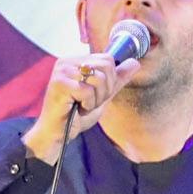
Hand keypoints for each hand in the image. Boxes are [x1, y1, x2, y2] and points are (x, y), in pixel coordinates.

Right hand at [23, 47, 142, 163]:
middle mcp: (67, 62)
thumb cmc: (76, 116)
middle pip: (106, 66)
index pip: (107, 59)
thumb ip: (117, 79)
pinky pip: (88, 91)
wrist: (58, 134)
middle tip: (90, 102)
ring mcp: (62, 71)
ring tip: (83, 105)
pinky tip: (77, 109)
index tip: (96, 95)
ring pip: (99, 78)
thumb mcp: (102, 95)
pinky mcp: (59, 83)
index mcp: (76, 61)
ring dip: (96, 99)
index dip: (110, 80)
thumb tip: (135, 62)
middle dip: (105, 90)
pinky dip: (87, 104)